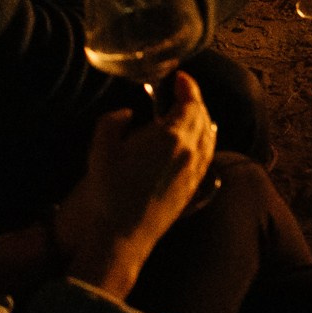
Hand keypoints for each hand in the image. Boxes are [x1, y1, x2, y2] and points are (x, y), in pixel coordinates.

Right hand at [51, 73, 217, 298]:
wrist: (122, 236)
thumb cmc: (109, 193)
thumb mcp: (101, 151)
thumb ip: (112, 122)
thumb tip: (127, 113)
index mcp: (172, 137)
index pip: (190, 102)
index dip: (187, 85)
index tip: (180, 76)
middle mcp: (191, 151)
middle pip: (203, 116)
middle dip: (193, 100)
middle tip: (180, 92)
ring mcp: (196, 170)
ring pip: (210, 135)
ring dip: (202, 118)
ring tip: (189, 112)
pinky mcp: (196, 187)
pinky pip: (208, 155)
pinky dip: (206, 139)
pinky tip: (199, 140)